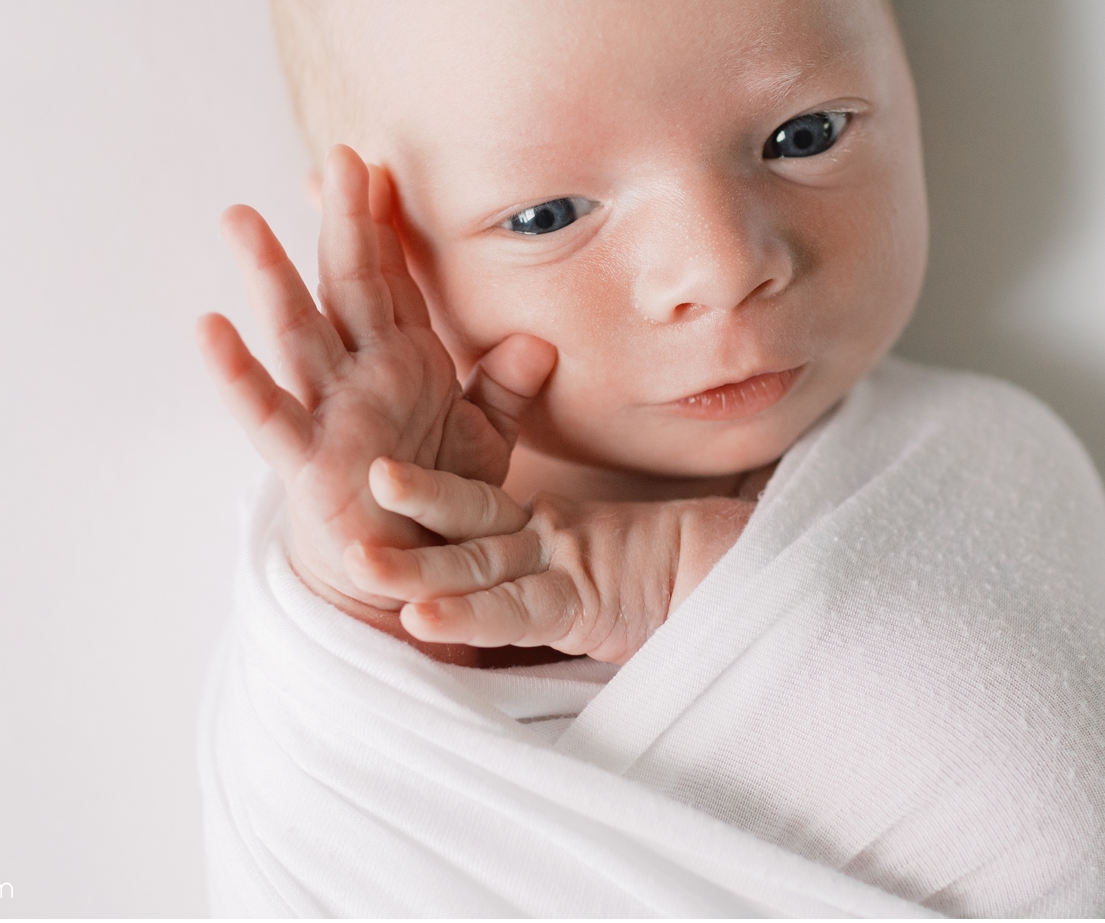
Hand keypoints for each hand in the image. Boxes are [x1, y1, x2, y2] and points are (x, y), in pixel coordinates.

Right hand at [196, 144, 557, 625]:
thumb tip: (539, 340)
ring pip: (298, 329)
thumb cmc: (436, 501)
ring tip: (241, 217)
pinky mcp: (307, 459)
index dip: (387, 222)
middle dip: (344, 219)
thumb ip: (507, 390)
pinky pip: (268, 411)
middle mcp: (361, 373)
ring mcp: (329, 410)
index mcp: (404, 359)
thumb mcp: (486, 441)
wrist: (407, 577)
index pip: (394, 276)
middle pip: (350, 282)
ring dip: (271, 274)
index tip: (378, 164)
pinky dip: (238, 373)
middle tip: (338, 154)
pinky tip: (209, 327)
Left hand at [344, 457, 753, 664]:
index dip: (427, 499)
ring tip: (356, 559)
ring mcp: (562, 564)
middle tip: (349, 495)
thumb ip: (569, 576)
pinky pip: (515, 611)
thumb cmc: (691, 575)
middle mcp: (547, 540)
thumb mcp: (615, 576)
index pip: (479, 514)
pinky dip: (467, 617)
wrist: (756, 575)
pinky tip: (420, 620)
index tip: (370, 486)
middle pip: (464, 522)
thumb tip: (530, 585)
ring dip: (413, 565)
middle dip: (406, 509)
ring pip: (475, 561)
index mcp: (551, 532)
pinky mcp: (581, 597)